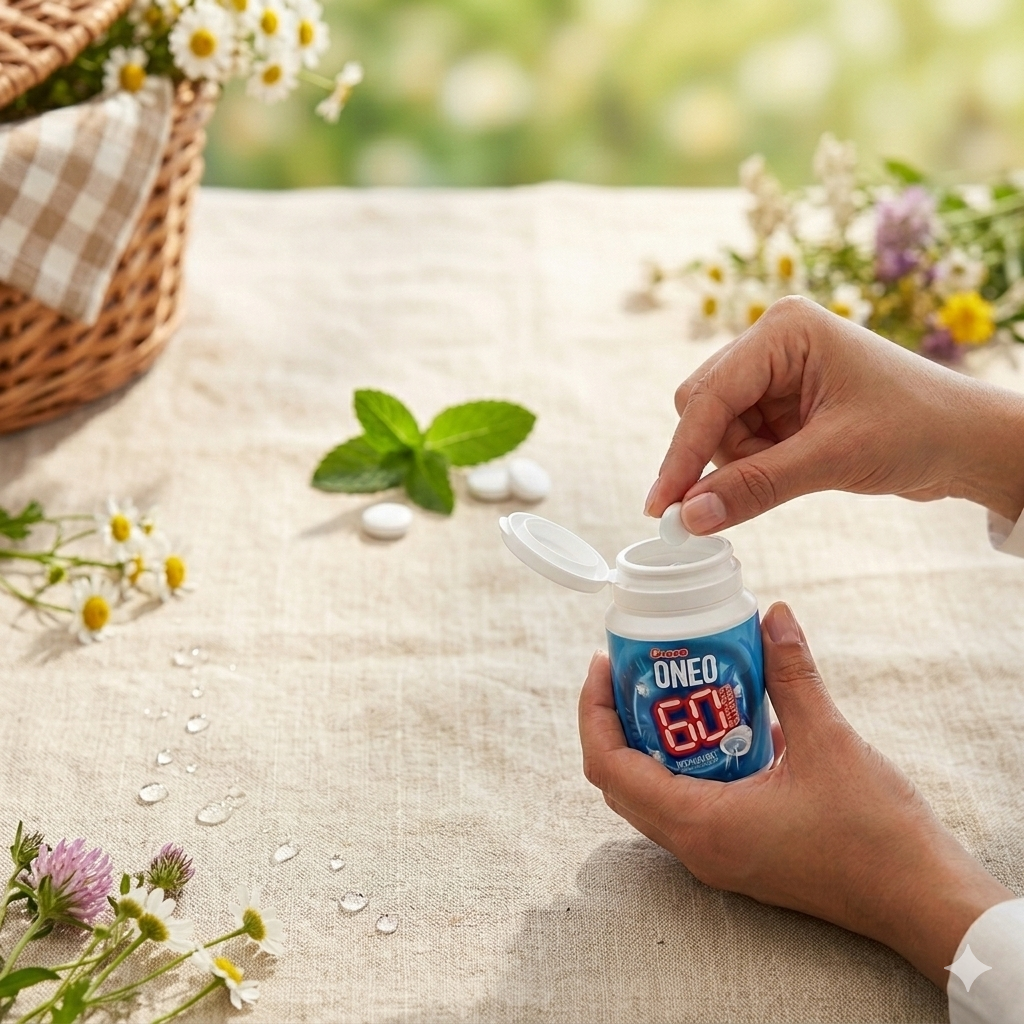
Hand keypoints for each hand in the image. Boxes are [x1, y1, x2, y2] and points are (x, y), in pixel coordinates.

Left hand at [578, 602, 1013, 986]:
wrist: (921, 900)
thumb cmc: (876, 834)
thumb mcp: (830, 742)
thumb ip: (793, 674)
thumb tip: (774, 615)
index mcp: (702, 825)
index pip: (610, 768)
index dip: (594, 712)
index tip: (604, 663)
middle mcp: (697, 848)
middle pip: (620, 782)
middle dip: (613, 722)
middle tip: (628, 670)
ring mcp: (715, 857)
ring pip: (650, 797)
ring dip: (645, 744)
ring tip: (663, 690)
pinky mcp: (737, 855)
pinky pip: (684, 807)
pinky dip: (680, 764)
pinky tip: (712, 725)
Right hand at [645, 296, 1023, 530]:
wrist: (969, 441)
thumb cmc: (919, 428)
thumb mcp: (833, 458)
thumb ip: (755, 486)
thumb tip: (689, 517)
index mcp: (784, 331)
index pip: (710, 397)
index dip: (682, 456)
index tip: (660, 507)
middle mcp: (773, 343)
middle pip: (703, 409)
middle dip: (714, 459)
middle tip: (712, 508)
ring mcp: (776, 372)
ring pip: (717, 430)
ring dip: (738, 466)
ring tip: (795, 473)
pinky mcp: (783, 401)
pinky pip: (740, 441)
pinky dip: (751, 467)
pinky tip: (789, 471)